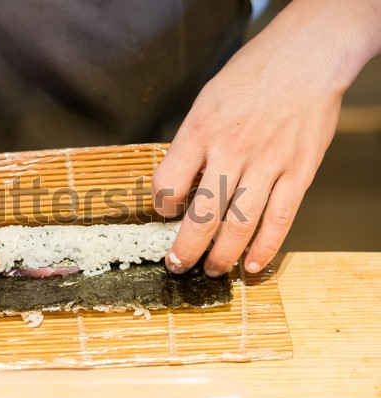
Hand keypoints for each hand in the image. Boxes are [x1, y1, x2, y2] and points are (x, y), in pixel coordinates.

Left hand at [151, 0, 380, 276]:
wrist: (305, 57)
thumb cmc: (250, 76)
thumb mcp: (205, 101)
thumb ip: (192, 143)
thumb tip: (181, 184)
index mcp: (200, 130)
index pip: (168, 182)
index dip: (161, 205)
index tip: (165, 211)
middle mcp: (230, 151)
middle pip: (202, 215)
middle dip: (186, 248)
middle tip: (178, 264)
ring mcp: (267, 164)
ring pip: (240, 225)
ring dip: (222, 256)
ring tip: (212, 271)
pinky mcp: (298, 173)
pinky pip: (279, 219)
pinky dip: (265, 248)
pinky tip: (253, 265)